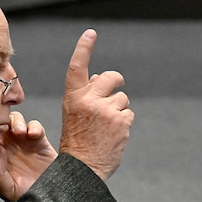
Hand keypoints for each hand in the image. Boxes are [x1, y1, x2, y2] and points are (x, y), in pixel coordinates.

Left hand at [0, 111, 57, 201]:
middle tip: (5, 129)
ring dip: (16, 121)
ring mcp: (24, 142)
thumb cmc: (26, 196)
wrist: (49, 198)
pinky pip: (35, 125)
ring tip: (19, 131)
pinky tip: (33, 135)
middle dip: (1, 122)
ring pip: (15, 120)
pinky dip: (34, 126)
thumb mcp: (7, 189)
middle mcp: (9, 147)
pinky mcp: (40, 141)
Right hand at [59, 29, 133, 181]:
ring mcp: (106, 110)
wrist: (82, 168)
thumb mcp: (74, 115)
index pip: (77, 67)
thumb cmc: (77, 142)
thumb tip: (100, 76)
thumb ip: (86, 95)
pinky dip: (124, 123)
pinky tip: (113, 135)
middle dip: (116, 81)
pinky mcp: (121, 120)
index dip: (84, 48)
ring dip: (119, 109)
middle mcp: (89, 100)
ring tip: (107, 127)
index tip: (91, 33)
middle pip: (111, 77)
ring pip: (122, 99)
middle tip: (116, 89)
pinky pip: (128, 113)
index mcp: (73, 98)